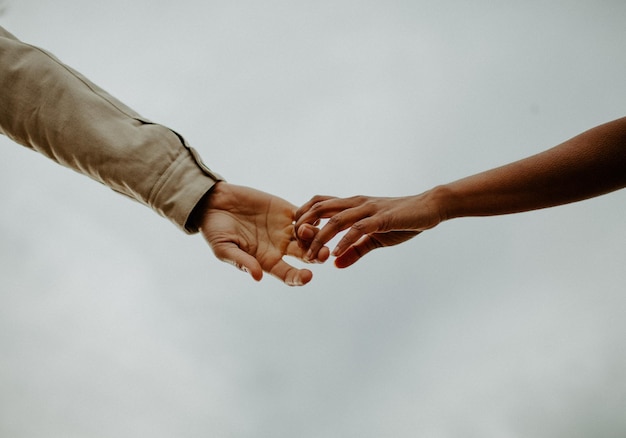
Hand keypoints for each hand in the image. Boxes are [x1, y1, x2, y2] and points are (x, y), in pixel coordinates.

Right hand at [197, 182, 328, 285]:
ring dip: (314, 234)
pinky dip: (312, 216)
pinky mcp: (286, 211)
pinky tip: (311, 215)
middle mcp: (280, 247)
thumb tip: (257, 277)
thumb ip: (241, 261)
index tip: (308, 277)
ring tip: (305, 230)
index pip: (288, 274)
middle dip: (317, 256)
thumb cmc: (215, 231)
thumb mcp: (224, 249)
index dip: (299, 278)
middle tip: (324, 254)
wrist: (214, 203)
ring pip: (309, 235)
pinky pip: (306, 214)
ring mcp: (285, 229)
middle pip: (306, 256)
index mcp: (266, 261)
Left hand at [295, 192, 443, 267]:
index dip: (304, 216)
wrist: (428, 208)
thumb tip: (336, 264)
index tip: (294, 235)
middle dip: (305, 226)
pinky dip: (345, 241)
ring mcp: (368, 209)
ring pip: (336, 219)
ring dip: (321, 238)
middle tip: (295, 246)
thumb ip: (355, 250)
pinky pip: (358, 228)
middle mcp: (356, 203)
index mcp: (352, 205)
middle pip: (321, 208)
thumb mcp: (374, 238)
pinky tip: (336, 253)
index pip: (320, 203)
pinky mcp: (382, 218)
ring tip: (312, 256)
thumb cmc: (401, 221)